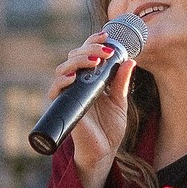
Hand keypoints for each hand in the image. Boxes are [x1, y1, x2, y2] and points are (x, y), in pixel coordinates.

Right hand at [46, 31, 137, 187]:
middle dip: (89, 48)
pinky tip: (73, 77)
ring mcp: (69, 94)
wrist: (104, 152)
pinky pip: (55, 90)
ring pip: (64, 68)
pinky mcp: (63, 107)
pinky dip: (62, 81)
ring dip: (78, 60)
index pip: (87, 53)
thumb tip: (131, 61)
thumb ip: (121, 82)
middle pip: (74, 56)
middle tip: (105, 51)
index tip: (106, 35)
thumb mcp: (120, 101)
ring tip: (95, 60)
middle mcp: (77, 84)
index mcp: (90, 80)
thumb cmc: (109, 128)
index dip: (93, 41)